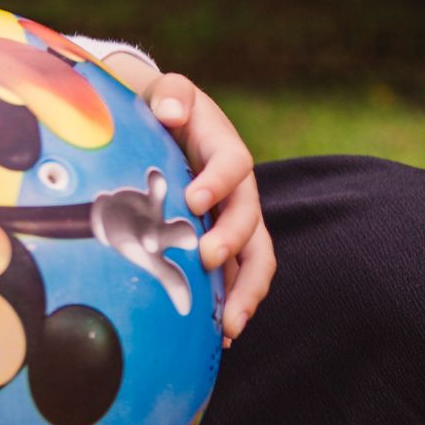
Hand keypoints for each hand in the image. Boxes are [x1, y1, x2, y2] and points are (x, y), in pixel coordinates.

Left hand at [106, 60, 273, 346]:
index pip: (232, 163)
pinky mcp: (227, 243)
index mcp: (226, 149)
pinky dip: (234, 303)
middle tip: (206, 258)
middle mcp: (240, 189)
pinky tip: (222, 334)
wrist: (170, 124)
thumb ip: (173, 94)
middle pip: (250, 218)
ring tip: (230, 324)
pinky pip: (239, 276)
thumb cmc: (167, 107)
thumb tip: (172, 110)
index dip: (217, 181)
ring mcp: (237, 220)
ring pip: (256, 258)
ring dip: (246, 290)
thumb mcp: (170, 91)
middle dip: (232, 240)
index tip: (194, 199)